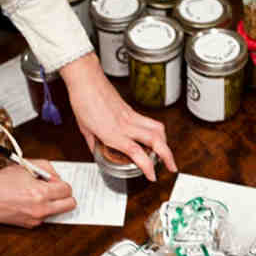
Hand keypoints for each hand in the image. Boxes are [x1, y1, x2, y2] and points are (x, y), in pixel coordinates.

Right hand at [0, 160, 75, 227]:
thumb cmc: (0, 181)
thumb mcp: (26, 166)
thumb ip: (47, 168)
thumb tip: (55, 176)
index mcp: (41, 193)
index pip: (67, 190)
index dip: (61, 183)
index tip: (54, 181)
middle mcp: (41, 209)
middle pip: (70, 205)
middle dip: (65, 196)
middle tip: (55, 190)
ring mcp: (36, 219)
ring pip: (58, 211)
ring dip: (53, 203)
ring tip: (37, 194)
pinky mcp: (29, 225)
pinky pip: (44, 217)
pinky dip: (42, 209)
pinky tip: (29, 202)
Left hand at [60, 52, 176, 180]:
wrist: (86, 79)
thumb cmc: (83, 101)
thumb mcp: (84, 129)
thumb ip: (93, 143)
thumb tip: (96, 150)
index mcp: (112, 133)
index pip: (137, 152)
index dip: (148, 166)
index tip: (152, 175)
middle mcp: (126, 125)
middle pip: (156, 140)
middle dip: (168, 156)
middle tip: (172, 166)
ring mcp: (131, 116)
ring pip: (157, 129)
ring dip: (166, 142)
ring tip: (166, 153)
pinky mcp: (132, 109)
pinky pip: (150, 121)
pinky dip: (157, 131)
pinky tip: (154, 138)